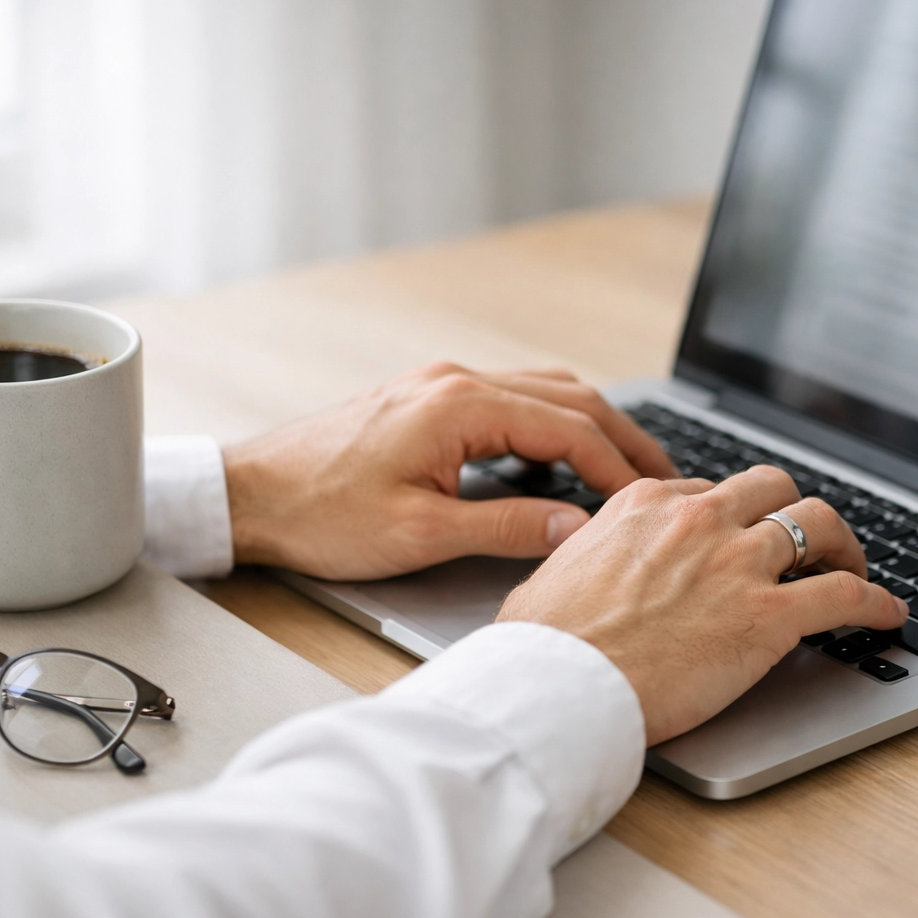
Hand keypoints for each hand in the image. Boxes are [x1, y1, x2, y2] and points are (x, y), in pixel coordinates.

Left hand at [222, 363, 675, 579]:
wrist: (252, 495)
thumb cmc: (321, 515)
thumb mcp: (420, 534)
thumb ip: (506, 527)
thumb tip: (577, 527)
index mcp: (459, 407)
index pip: (569, 428)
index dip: (618, 466)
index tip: (652, 498)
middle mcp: (455, 382)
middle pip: (568, 397)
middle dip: (623, 437)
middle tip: (666, 477)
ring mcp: (440, 386)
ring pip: (543, 391)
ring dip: (590, 424)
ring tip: (626, 466)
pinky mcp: (426, 400)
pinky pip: (511, 398)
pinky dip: (551, 422)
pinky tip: (562, 455)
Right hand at [497, 467, 908, 744]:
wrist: (559, 686)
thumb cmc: (544, 644)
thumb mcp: (552, 574)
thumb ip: (583, 555)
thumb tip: (581, 559)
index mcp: (645, 503)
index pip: (708, 489)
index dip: (729, 517)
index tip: (736, 539)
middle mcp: (697, 518)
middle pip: (772, 488)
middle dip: (791, 511)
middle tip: (802, 542)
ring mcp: (737, 562)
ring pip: (818, 523)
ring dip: (841, 545)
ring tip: (851, 568)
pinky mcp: (769, 614)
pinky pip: (845, 594)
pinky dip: (876, 601)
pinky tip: (887, 614)